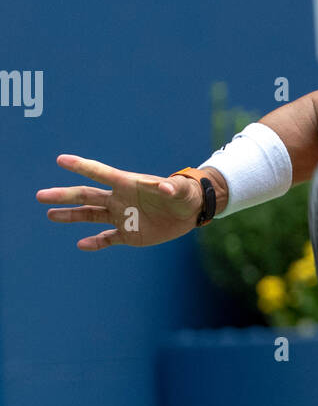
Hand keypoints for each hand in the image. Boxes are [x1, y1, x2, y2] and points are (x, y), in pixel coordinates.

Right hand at [36, 154, 203, 249]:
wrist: (189, 211)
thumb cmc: (184, 194)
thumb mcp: (179, 189)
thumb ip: (170, 187)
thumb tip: (165, 187)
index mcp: (127, 184)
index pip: (100, 173)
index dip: (81, 166)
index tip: (61, 160)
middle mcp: (119, 199)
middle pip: (86, 196)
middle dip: (63, 196)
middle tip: (40, 196)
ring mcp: (122, 216)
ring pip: (90, 216)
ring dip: (70, 216)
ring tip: (50, 214)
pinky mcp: (129, 234)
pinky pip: (107, 239)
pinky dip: (95, 242)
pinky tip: (81, 244)